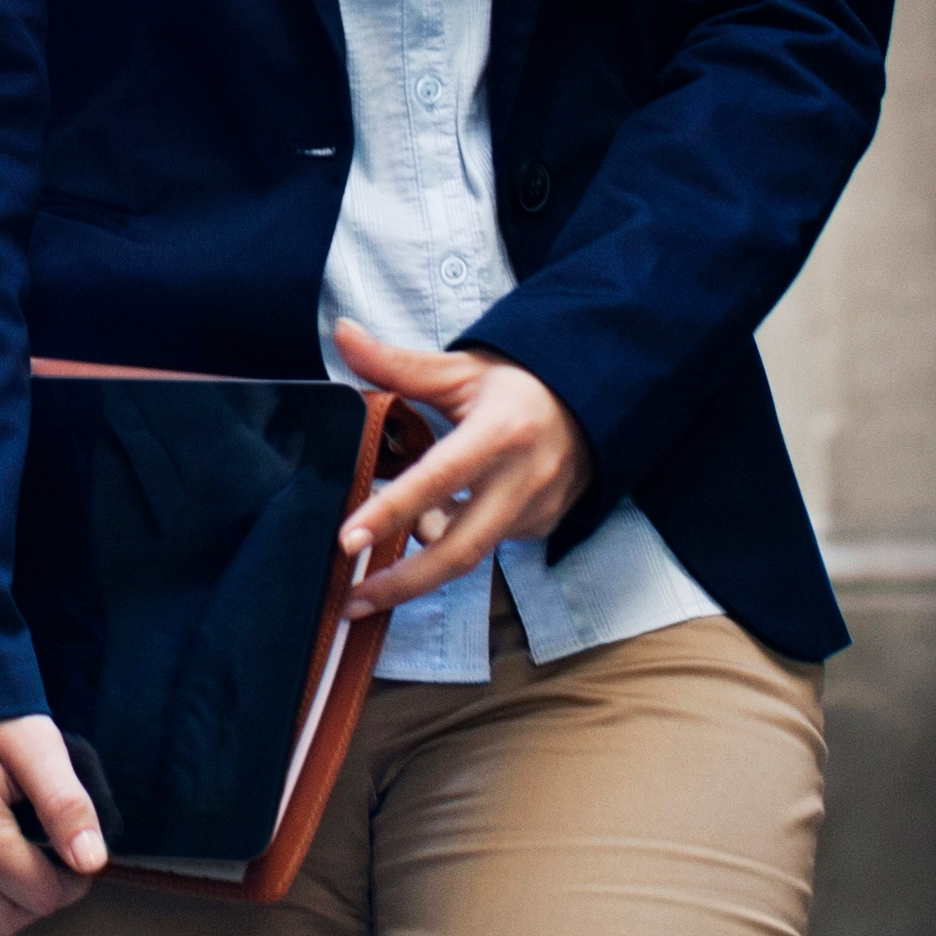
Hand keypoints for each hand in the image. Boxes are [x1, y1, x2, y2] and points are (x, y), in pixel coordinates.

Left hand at [331, 318, 588, 615]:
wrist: (592, 402)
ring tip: (380, 558)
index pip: (437, 479)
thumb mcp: (460, 369)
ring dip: (422, 564)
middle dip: (403, 583)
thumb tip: (343, 334)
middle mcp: (522, 479)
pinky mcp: (541, 528)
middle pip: (460, 550)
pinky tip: (434, 523)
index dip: (391, 511)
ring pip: (470, 552)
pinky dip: (452, 541)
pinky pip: (486, 544)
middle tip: (352, 601)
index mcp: (498, 432)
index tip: (348, 539)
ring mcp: (536, 510)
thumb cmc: (518, 384)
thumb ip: (397, 363)